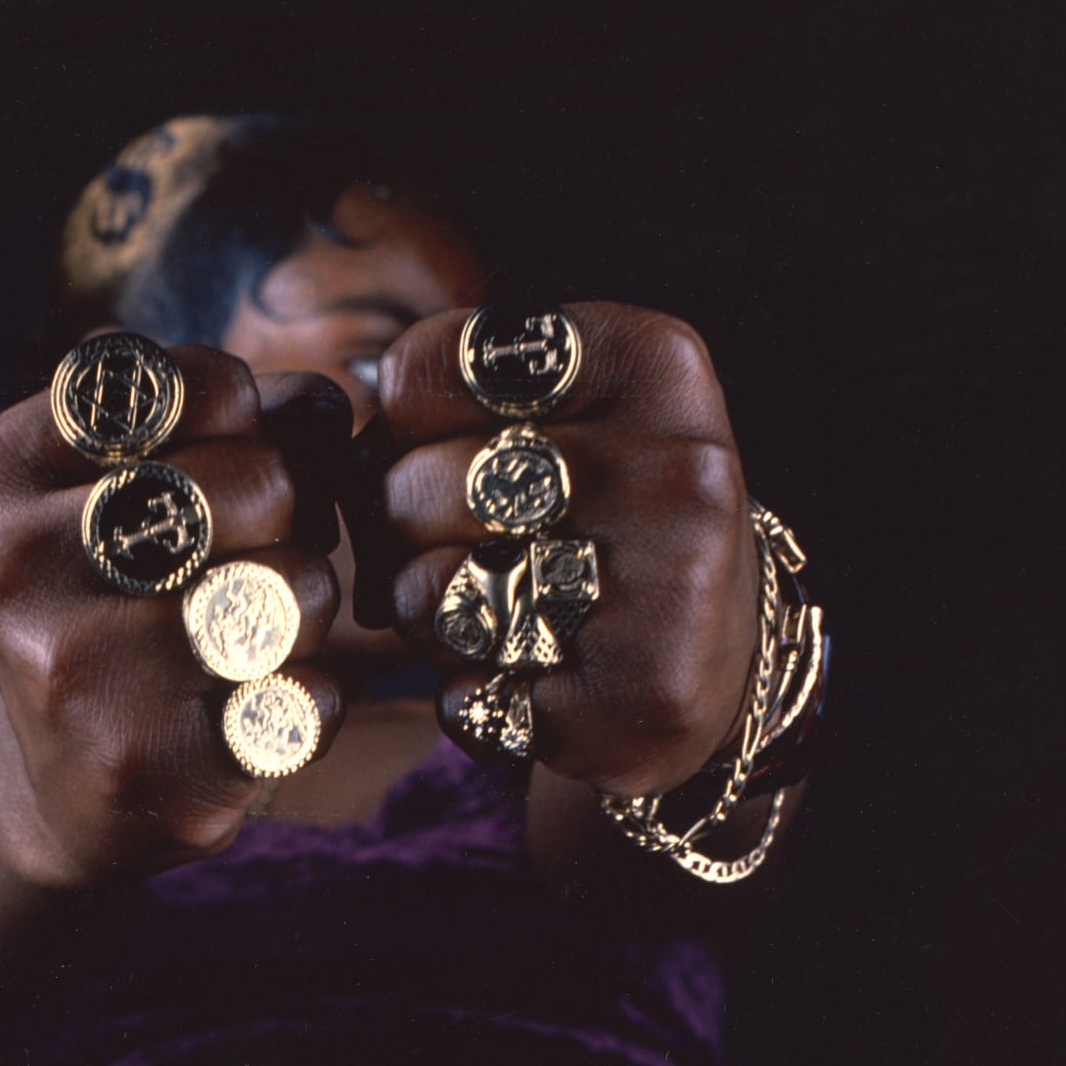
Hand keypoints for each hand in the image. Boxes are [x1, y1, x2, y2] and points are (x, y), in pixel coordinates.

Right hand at [0, 353, 350, 888]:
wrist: (63, 792)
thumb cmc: (120, 610)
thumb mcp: (134, 492)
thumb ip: (234, 422)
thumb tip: (331, 412)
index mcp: (2, 474)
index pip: (209, 388)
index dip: (256, 427)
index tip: (220, 480)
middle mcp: (16, 569)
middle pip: (263, 483)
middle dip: (289, 522)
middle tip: (246, 568)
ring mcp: (77, 676)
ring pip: (296, 588)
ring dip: (309, 613)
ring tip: (247, 640)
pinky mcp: (149, 769)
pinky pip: (313, 695)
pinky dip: (315, 700)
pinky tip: (251, 712)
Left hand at [375, 304, 758, 792]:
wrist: (722, 661)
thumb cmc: (608, 521)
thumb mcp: (567, 416)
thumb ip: (454, 405)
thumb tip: (343, 471)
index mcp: (651, 364)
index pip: (425, 372)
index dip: (399, 430)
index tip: (441, 454)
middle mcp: (676, 469)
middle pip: (417, 488)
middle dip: (400, 532)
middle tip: (450, 552)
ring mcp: (668, 592)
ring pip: (434, 598)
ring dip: (426, 620)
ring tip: (487, 616)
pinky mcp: (640, 700)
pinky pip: (469, 699)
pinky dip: (470, 700)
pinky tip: (527, 684)